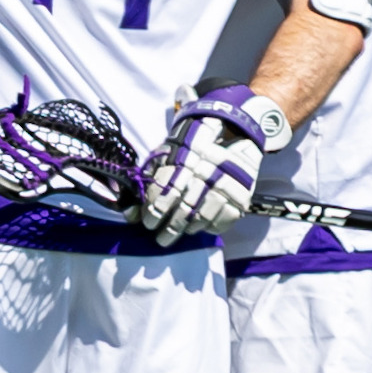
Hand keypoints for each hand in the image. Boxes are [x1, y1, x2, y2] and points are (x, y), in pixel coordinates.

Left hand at [139, 80, 288, 244]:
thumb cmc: (192, 147)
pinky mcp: (242, 197)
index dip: (155, 209)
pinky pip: (223, 221)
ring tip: (179, 232)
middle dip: (169, 227)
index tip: (147, 222)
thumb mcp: (168, 155)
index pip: (167, 190)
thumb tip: (129, 213)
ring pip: (203, 218)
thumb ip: (147, 182)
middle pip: (184, 208)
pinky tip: (199, 227)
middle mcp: (207, 172)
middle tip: (160, 238)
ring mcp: (227, 185)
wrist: (235, 134)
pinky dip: (209, 227)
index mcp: (185, 158)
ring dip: (187, 229)